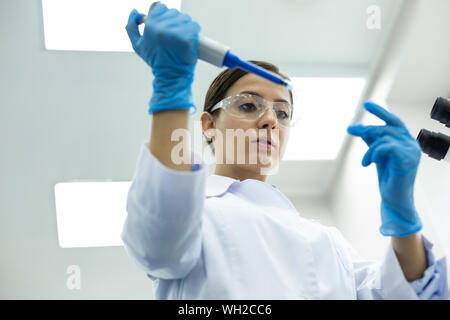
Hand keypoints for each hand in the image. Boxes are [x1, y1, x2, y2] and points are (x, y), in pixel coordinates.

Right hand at [125, 2, 200, 113]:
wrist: (170, 76)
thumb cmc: (155, 61)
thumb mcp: (137, 45)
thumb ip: (131, 27)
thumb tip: (135, 12)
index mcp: (150, 26)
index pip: (159, 7)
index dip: (163, 16)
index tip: (166, 26)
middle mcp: (162, 28)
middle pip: (173, 12)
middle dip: (175, 22)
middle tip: (174, 36)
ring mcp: (176, 33)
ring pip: (185, 18)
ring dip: (185, 26)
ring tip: (182, 39)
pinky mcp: (188, 39)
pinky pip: (195, 26)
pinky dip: (195, 31)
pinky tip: (190, 41)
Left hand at [347, 101, 422, 236]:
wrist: (394, 199)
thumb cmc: (388, 179)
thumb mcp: (377, 155)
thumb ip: (371, 141)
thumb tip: (357, 127)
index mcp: (406, 142)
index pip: (394, 122)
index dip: (380, 112)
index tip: (366, 104)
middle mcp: (412, 144)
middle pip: (386, 128)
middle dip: (367, 130)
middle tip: (351, 130)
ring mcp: (411, 151)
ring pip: (384, 137)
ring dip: (370, 149)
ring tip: (365, 162)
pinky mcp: (407, 159)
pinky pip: (386, 147)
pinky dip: (373, 153)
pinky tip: (368, 163)